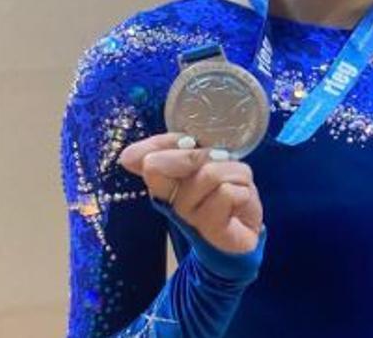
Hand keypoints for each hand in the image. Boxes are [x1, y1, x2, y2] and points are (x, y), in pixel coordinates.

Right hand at [119, 133, 263, 254]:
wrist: (244, 231)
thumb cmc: (223, 192)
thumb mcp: (204, 161)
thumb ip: (178, 150)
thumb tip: (128, 157)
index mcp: (164, 183)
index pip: (146, 159)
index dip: (168, 143)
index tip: (190, 141)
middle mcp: (171, 201)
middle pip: (163, 165)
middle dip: (199, 154)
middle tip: (221, 159)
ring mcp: (190, 218)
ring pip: (208, 173)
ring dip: (235, 173)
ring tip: (237, 185)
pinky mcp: (213, 230)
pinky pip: (228, 193)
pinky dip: (244, 190)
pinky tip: (242, 202)